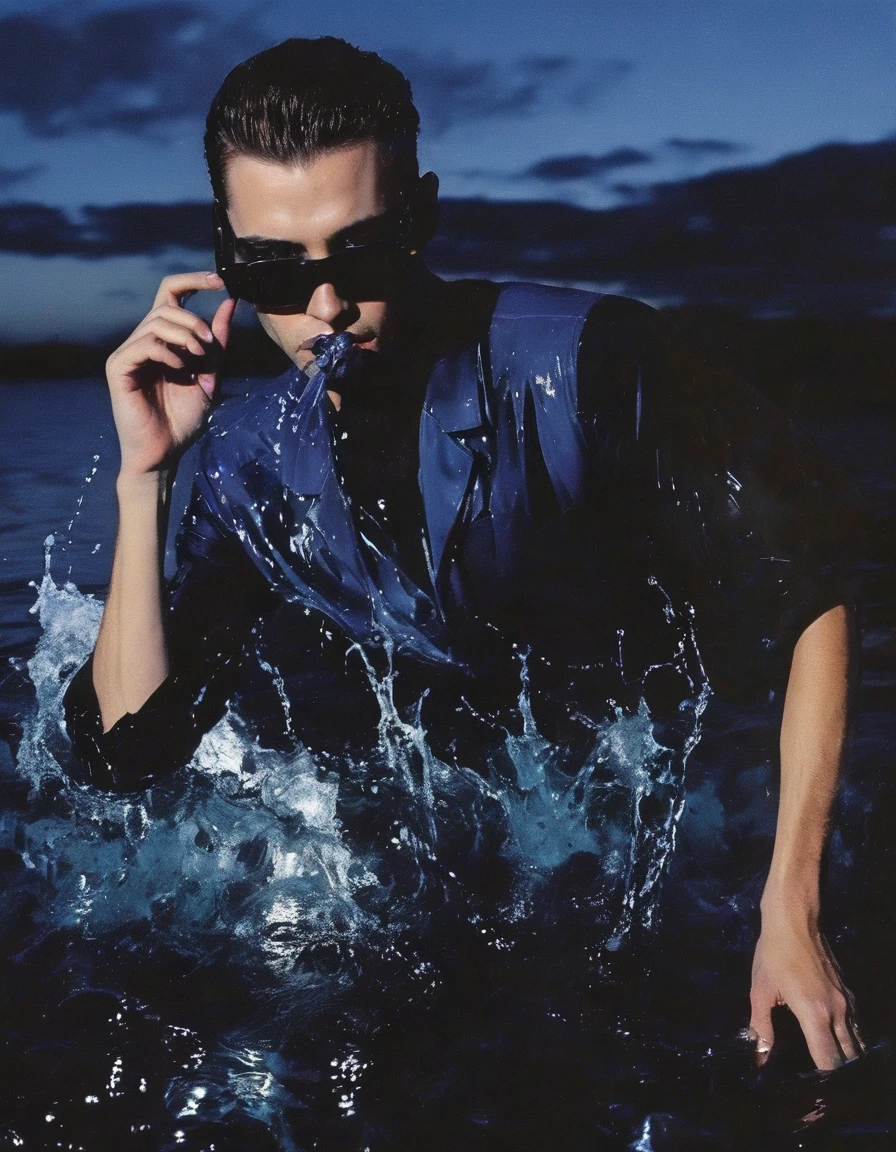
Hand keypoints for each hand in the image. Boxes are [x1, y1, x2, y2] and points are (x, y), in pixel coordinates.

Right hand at [106, 272, 236, 476]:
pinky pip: (145, 344)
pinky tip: (180, 371)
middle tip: (209, 346)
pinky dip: (168, 353)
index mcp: (163, 339)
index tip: (221, 281)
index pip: (171, 293)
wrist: (165, 452)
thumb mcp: (210, 374)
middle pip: (166, 304)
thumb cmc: (184, 418)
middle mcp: (143, 340)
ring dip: (185, 336)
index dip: (194, 281)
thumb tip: (230, 302)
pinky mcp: (119, 367)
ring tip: (198, 361)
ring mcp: (128, 352)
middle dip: (194, 321)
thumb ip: (218, 341)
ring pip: (157, 321)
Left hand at [749, 904, 862, 1070]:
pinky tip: (835, 1044)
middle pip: (848, 1057)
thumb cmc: (772, 955)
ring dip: (846, 1058)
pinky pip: (855, 1025)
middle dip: (837, 1074)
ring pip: (855, 1041)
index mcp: (814, 1015)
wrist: (794, 920)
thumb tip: (759, 1058)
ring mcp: (846, 1001)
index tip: (813, 1093)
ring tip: (829, 1070)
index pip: (828, 1061)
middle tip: (821, 1086)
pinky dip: (850, 1040)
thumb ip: (761, 1028)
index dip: (823, 1082)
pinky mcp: (847, 991)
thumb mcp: (760, 991)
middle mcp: (837, 1012)